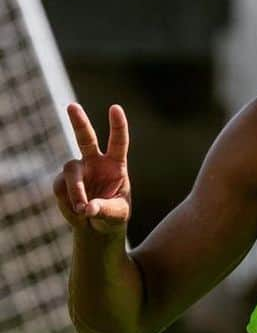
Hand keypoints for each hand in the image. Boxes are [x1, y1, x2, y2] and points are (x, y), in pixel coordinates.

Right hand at [53, 103, 130, 234]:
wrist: (96, 226)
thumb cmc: (113, 215)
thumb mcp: (117, 214)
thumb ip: (105, 209)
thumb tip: (88, 207)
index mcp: (115, 164)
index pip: (118, 142)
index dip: (117, 126)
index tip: (115, 108)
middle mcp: (95, 162)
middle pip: (86, 138)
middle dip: (79, 122)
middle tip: (72, 106)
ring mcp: (77, 170)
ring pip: (70, 170)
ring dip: (76, 191)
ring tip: (82, 210)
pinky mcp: (62, 181)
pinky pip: (61, 188)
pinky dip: (69, 202)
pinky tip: (77, 211)